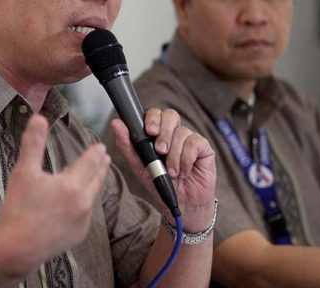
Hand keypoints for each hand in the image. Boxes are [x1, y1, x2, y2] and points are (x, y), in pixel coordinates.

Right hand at [0, 114, 110, 272]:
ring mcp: (83, 221)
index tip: (101, 146)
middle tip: (104, 157)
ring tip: (88, 175)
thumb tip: (39, 118)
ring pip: (92, 196)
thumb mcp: (24, 172)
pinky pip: (85, 213)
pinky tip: (74, 200)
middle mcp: (83, 203)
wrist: (15, 250)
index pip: (91, 162)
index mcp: (72, 185)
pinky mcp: (78, 235)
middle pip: (97, 178)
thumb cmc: (18, 210)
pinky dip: (83, 202)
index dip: (96, 152)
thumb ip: (34, 143)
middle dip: (100, 166)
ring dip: (92, 183)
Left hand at [110, 108, 215, 232]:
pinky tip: (184, 171)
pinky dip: (186, 159)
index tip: (149, 131)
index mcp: (157, 134)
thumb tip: (115, 124)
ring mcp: (189, 139)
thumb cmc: (159, 184)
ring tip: (172, 172)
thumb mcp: (139, 167)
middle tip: (160, 150)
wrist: (180, 205)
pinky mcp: (204, 148)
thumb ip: (127, 145)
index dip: (152, 118)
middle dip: (164, 132)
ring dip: (174, 155)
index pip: (155, 114)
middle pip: (171, 115)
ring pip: (181, 133)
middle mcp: (174, 133)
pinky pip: (194, 143)